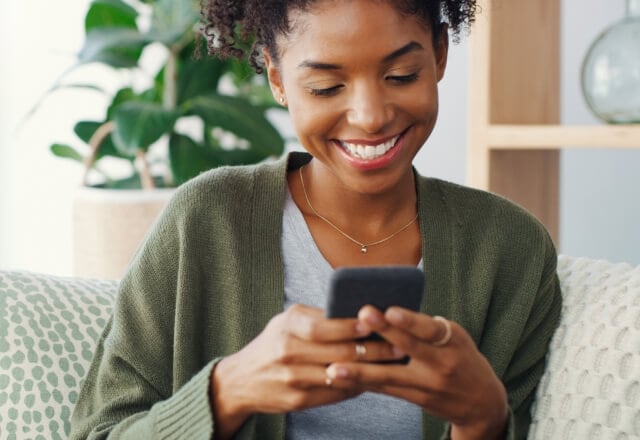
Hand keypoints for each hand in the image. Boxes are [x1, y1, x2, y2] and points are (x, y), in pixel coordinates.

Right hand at [210, 304, 405, 438]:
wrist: (242, 380)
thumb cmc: (273, 343)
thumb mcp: (288, 321)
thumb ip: (318, 317)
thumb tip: (358, 313)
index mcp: (287, 327)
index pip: (323, 327)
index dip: (350, 326)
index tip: (376, 322)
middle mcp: (287, 353)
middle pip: (337, 352)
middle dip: (372, 349)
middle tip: (398, 345)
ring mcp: (292, 380)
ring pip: (340, 375)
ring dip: (370, 370)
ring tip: (393, 363)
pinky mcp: (297, 401)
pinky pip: (334, 393)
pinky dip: (355, 386)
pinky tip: (372, 379)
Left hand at [325, 306, 508, 439]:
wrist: (481, 402)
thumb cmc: (461, 356)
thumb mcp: (454, 336)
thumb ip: (425, 326)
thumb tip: (386, 309)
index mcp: (453, 341)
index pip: (430, 329)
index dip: (410, 321)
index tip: (390, 310)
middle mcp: (441, 364)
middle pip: (408, 349)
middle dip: (383, 334)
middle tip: (360, 318)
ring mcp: (427, 385)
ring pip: (389, 376)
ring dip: (360, 372)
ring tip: (333, 368)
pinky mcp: (416, 399)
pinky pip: (385, 389)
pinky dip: (362, 382)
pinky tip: (340, 378)